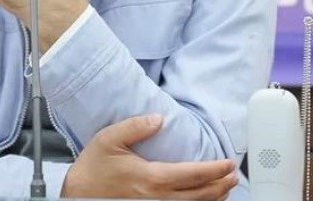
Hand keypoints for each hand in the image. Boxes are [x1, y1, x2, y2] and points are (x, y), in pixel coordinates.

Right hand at [62, 115, 237, 199]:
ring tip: (225, 188)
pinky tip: (203, 200)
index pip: (194, 174)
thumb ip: (135, 126)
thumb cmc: (93, 167)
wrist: (79, 194)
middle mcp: (158, 197)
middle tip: (234, 175)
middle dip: (221, 185)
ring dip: (213, 198)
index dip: (215, 169)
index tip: (228, 163)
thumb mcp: (109, 139)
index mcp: (152, 177)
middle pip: (200, 194)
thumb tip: (158, 118)